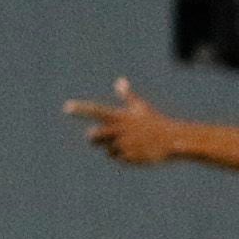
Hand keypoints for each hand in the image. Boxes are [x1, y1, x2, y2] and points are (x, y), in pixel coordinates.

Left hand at [64, 78, 184, 164]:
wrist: (172, 139)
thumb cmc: (155, 122)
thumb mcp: (141, 108)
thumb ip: (128, 96)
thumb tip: (120, 81)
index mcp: (121, 116)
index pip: (97, 111)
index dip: (81, 109)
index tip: (67, 107)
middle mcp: (120, 130)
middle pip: (95, 135)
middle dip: (94, 137)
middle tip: (96, 138)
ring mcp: (124, 144)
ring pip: (107, 149)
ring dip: (114, 148)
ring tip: (130, 143)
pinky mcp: (128, 157)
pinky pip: (117, 158)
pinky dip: (123, 156)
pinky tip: (135, 151)